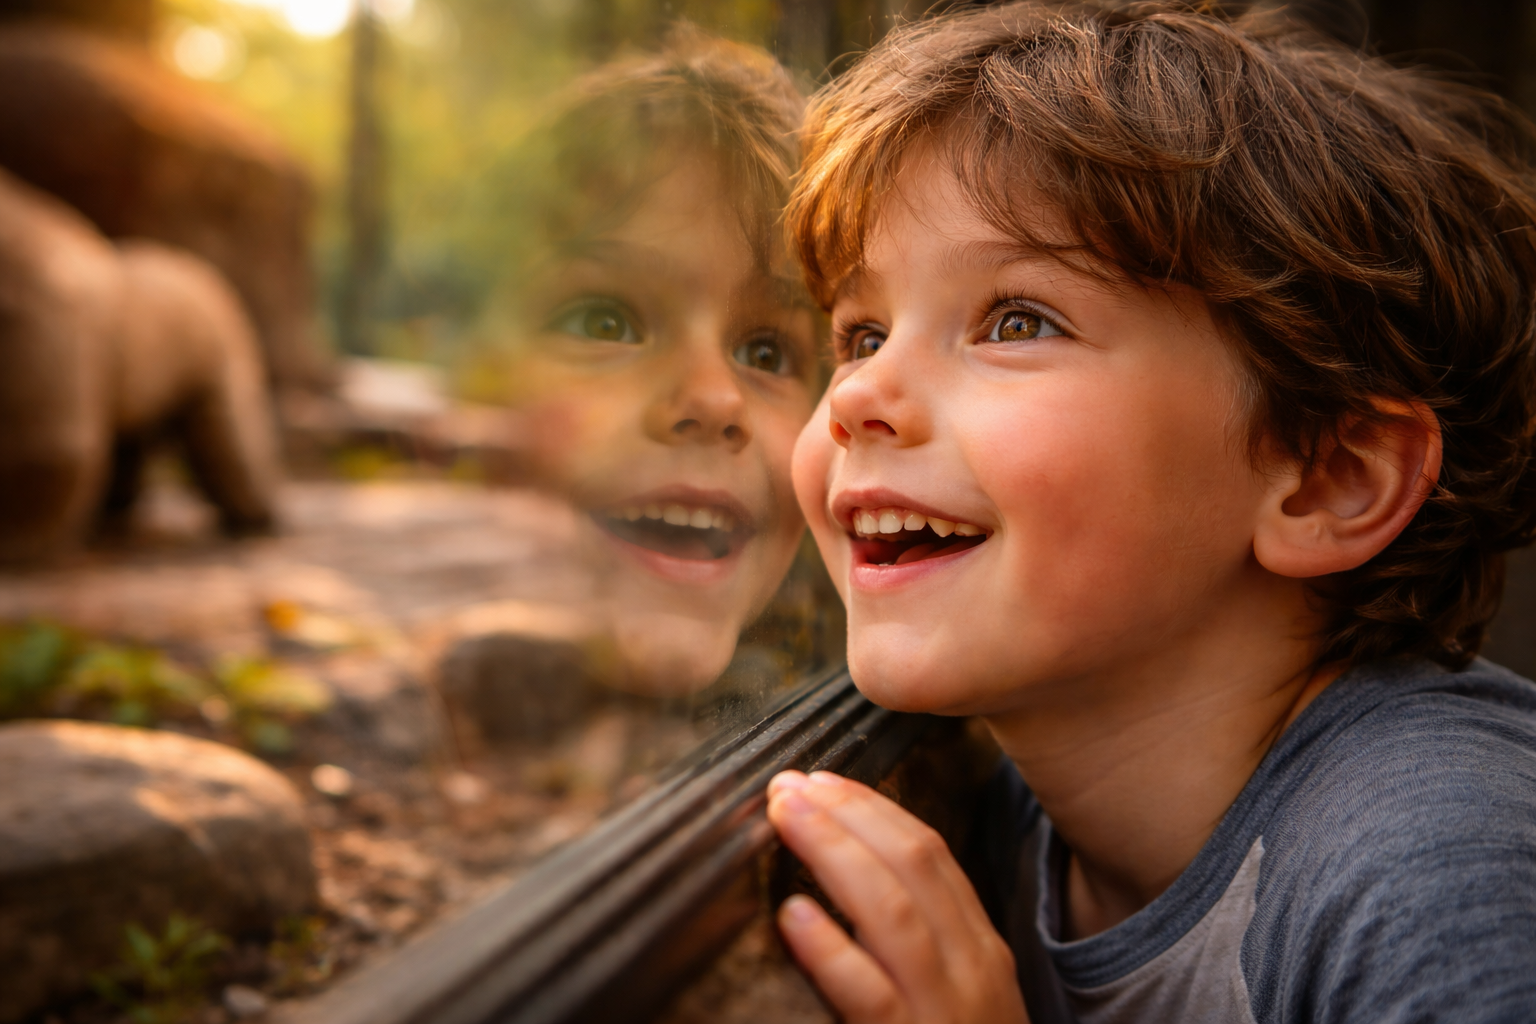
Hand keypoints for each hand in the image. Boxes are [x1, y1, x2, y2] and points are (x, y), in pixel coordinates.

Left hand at [767, 770, 1028, 1023]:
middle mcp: (973, 971)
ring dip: (836, 853)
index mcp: (979, 950)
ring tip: (784, 818)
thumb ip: (912, 944)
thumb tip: (844, 885)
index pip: (930, 855)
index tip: (820, 779)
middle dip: (849, 814)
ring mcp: (948, 1013)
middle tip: (787, 784)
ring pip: (896, 914)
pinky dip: (832, 952)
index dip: (872, 809)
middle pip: (915, 865)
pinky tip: (793, 916)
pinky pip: (872, 998)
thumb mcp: (952, 996)